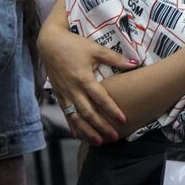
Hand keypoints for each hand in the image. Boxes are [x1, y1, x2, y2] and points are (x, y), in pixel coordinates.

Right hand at [39, 25, 135, 142]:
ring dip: (87, 130)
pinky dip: (72, 125)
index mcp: (83, 78)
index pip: (101, 99)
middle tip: (114, 137)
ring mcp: (64, 93)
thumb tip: (135, 63)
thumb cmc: (74, 45)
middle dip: (101, 126)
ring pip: (75, 117)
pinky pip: (65, 113)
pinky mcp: (58, 94)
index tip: (123, 120)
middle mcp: (73, 89)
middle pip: (88, 113)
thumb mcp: (95, 49)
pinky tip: (77, 135)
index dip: (112, 110)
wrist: (49, 43)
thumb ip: (115, 58)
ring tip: (98, 141)